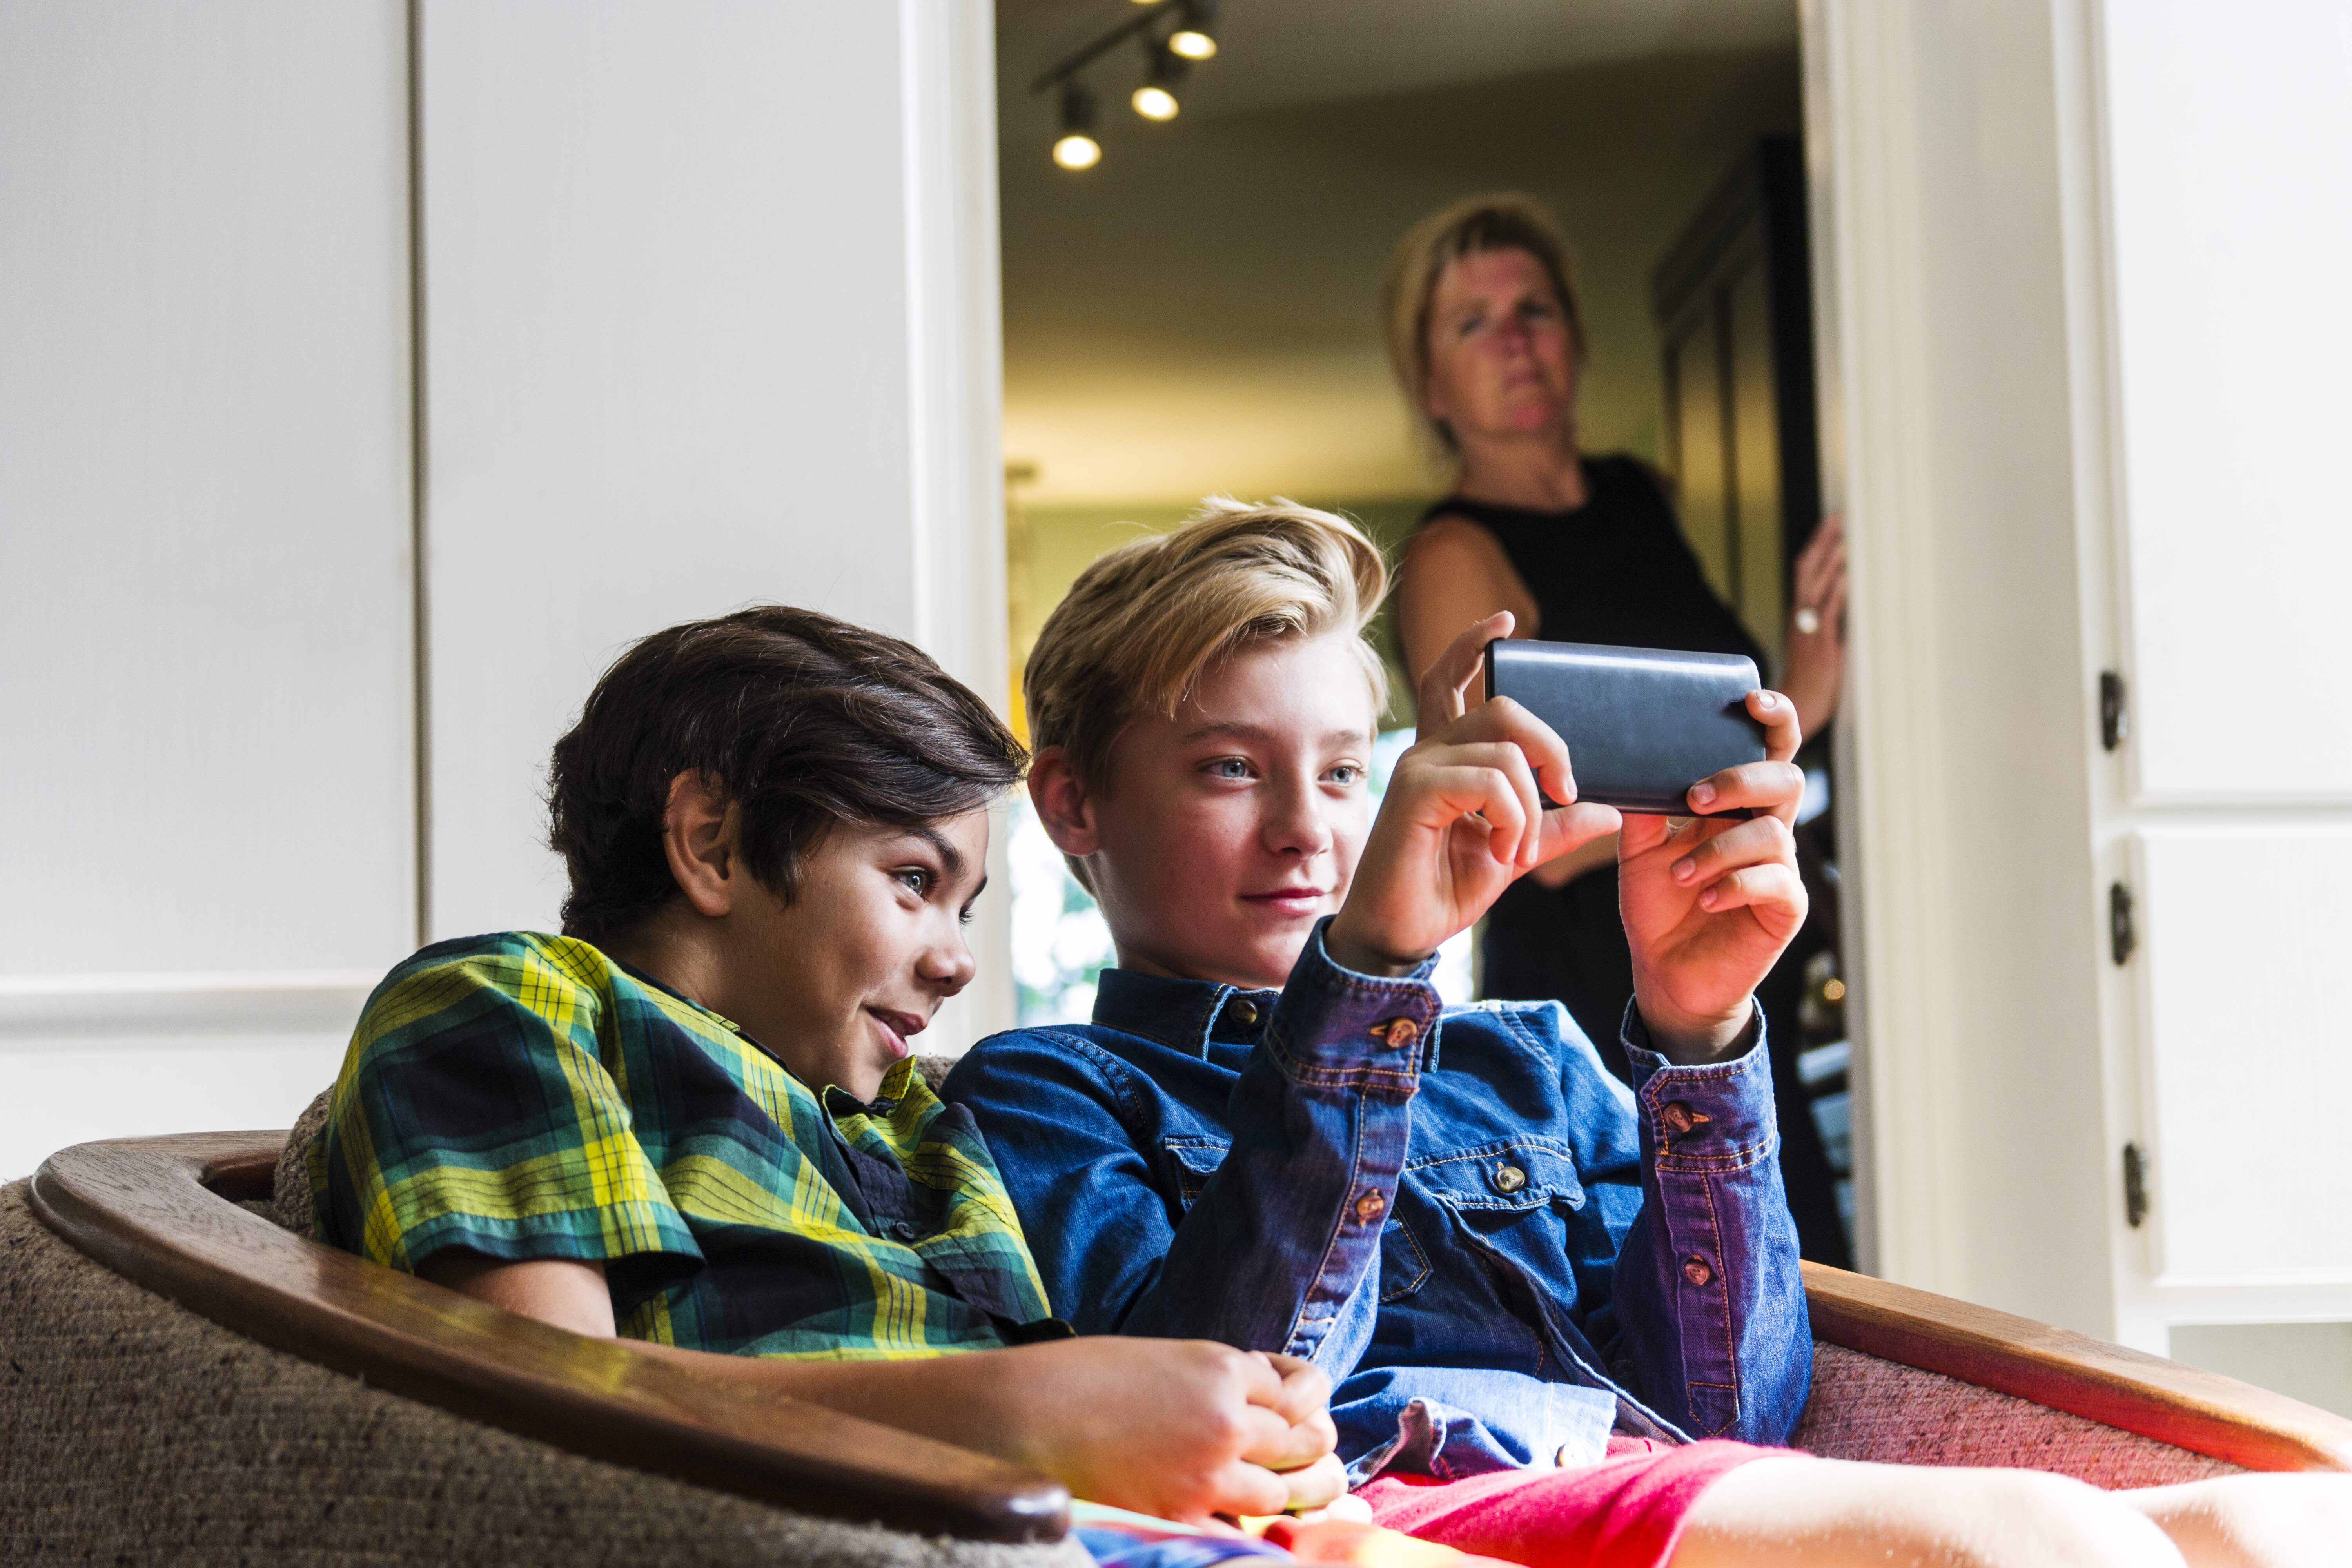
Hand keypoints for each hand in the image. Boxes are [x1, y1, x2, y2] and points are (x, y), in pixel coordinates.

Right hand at [995, 1337, 1339, 1523]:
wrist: (1024, 1417)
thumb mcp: (1162, 1360)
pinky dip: (1253, 1529)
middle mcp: (1227, 1419)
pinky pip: (1243, 1530)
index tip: (1299, 1407)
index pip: (1293, 1388)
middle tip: (1314, 1452)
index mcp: (1221, 1368)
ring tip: (1299, 1489)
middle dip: (1311, 1445)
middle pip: (1302, 1439)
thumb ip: (1213, 1380)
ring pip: (1283, 1490)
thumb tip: (1254, 1398)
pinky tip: (1254, 1526)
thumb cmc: (1082, 1379)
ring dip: (1292, 1490)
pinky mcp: (1183, 1515)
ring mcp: (1209, 1472)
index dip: (1300, 1398)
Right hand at [1327, 613, 1620, 974]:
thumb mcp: (1515, 853)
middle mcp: (1429, 751)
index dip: (1474, 644)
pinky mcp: (1416, 788)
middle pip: (1503, 707)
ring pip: (1507, 750)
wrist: (1400, 933)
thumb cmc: (1443, 891)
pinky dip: (1514, 819)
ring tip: (1519, 851)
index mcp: (1447, 758)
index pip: (1451, 680)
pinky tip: (1504, 852)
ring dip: (1532, 808)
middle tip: (1564, 795)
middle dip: (1551, 748)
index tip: (1505, 620)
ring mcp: (1419, 765)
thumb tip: (1610, 810)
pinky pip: (1492, 781)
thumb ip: (1556, 828)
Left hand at [1619, 689, 1808, 1061]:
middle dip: (1742, 780)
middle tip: (1694, 799)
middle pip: (1785, 779)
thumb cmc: (1659, 906)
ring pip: (1774, 833)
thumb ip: (1642, 811)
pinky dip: (1736, 884)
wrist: (1665, 971)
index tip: (1749, 700)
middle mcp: (1767, 830)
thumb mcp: (1639, 851)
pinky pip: (1775, 882)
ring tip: (1681, 873)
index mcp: (1738, 807)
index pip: (1769, 750)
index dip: (1773, 719)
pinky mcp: (1785, 908)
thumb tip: (1628, 766)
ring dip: (1722, 848)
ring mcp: (1781, 869)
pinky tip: (1706, 898)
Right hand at [1781, 516, 1846, 738]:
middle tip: (1839, 519)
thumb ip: (1829, 623)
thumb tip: (1852, 599)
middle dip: (1823, 544)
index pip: (1804, 572)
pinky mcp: (1821, 647)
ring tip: (1846, 541)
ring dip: (1833, 564)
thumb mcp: (1819, 646)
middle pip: (1807, 572)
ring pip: (1818, 589)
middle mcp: (1801, 620)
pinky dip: (1838, 594)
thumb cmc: (1811, 682)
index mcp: (1799, 617)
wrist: (1796, 712)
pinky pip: (1828, 615)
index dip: (1816, 546)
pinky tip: (1848, 577)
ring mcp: (1810, 633)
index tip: (1832, 522)